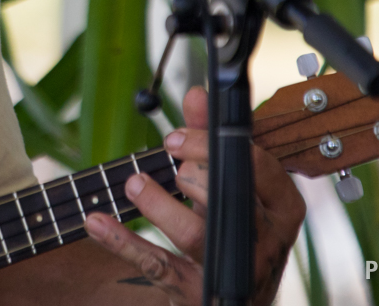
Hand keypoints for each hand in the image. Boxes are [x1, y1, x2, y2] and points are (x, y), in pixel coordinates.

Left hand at [83, 86, 304, 305]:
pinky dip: (124, 242)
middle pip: (227, 200)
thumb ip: (215, 139)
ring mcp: (233, 271)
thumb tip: (197, 94)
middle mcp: (264, 241)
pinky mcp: (198, 292)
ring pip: (195, 235)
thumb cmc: (238, 230)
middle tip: (167, 160)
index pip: (256, 166)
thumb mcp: (233, 187)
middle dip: (190, 174)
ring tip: (134, 183)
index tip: (175, 136)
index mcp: (282, 207)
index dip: (211, 145)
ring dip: (157, 204)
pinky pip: (158, 266)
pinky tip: (97, 221)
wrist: (242, 298)